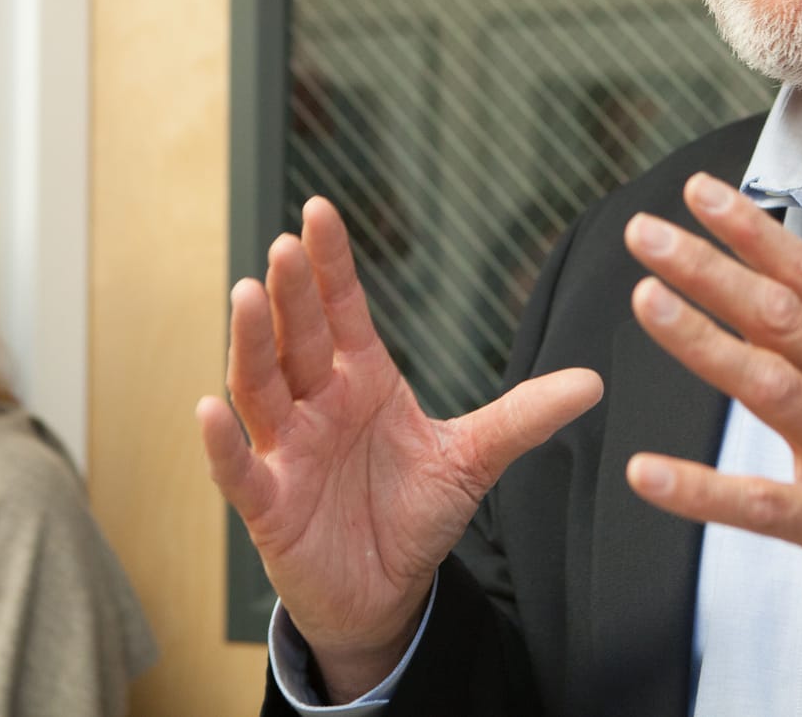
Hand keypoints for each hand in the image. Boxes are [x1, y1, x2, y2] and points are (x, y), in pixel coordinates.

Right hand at [199, 197, 602, 702]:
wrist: (387, 592)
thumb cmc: (415, 513)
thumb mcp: (473, 459)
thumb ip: (523, 417)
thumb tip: (594, 382)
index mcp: (361, 380)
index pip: (341, 310)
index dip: (330, 263)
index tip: (319, 210)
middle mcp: (317, 404)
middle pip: (297, 338)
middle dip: (290, 292)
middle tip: (284, 245)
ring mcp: (288, 451)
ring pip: (260, 387)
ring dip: (250, 342)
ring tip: (245, 294)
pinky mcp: (270, 505)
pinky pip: (239, 469)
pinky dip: (221, 442)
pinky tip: (208, 407)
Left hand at [622, 174, 801, 698]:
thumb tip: (774, 300)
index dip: (753, 232)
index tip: (699, 192)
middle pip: (781, 314)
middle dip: (711, 267)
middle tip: (647, 233)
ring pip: (771, 384)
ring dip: (703, 340)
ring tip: (646, 300)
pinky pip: (762, 504)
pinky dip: (701, 490)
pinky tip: (646, 474)